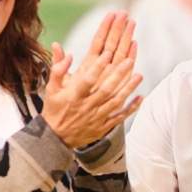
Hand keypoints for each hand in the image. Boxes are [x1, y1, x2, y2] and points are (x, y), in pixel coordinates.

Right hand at [41, 10, 140, 146]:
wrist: (55, 138)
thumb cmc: (54, 110)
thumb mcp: (51, 89)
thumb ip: (58, 70)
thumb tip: (68, 54)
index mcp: (74, 96)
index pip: (88, 80)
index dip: (98, 67)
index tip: (107, 54)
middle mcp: (87, 107)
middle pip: (106, 89)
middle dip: (118, 75)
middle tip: (129, 60)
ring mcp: (96, 118)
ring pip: (115, 102)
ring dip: (128, 89)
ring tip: (139, 75)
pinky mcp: (103, 126)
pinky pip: (120, 117)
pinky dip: (131, 108)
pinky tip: (140, 98)